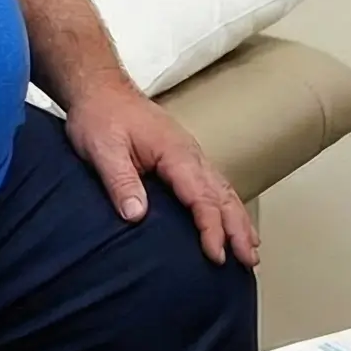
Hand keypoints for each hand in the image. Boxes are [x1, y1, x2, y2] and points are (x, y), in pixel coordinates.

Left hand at [63, 85, 258, 266]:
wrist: (100, 89)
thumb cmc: (101, 116)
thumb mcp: (103, 149)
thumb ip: (121, 181)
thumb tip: (136, 215)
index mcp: (174, 153)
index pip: (201, 196)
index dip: (211, 228)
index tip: (215, 255)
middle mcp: (189, 154)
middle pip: (223, 195)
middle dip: (238, 229)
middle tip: (249, 261)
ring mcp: (190, 155)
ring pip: (224, 191)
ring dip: (239, 220)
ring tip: (251, 250)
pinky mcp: (184, 159)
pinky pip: (214, 185)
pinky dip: (229, 207)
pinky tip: (233, 222)